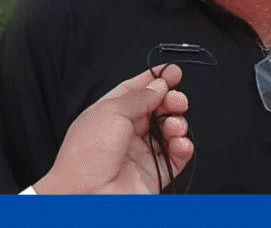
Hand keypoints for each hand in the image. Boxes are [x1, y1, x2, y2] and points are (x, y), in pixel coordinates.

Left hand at [33, 64, 192, 193]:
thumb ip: (140, 97)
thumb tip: (159, 86)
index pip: (135, 91)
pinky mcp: (154, 174)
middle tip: (177, 100)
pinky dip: (183, 147)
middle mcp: (123, 133)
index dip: (154, 80)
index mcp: (107, 114)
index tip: (172, 72)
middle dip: (170, 100)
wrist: (88, 197)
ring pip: (168, 131)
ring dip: (178, 123)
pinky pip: (176, 157)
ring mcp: (140, 154)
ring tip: (175, 125)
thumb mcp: (111, 111)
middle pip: (155, 109)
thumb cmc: (86, 156)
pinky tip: (180, 143)